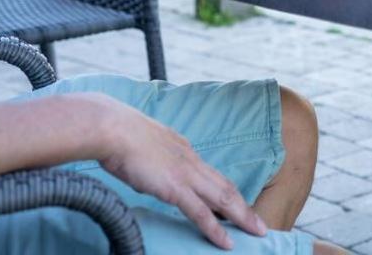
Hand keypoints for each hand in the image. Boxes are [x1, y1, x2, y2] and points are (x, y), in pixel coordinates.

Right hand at [92, 95, 264, 248]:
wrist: (113, 128)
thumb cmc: (118, 135)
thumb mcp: (143, 144)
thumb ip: (152, 157)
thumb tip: (147, 168)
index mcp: (183, 149)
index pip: (211, 174)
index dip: (225, 190)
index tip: (236, 204)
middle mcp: (190, 160)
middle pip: (225, 186)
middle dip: (244, 206)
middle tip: (258, 223)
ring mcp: (186, 174)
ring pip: (223, 199)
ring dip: (242, 217)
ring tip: (257, 232)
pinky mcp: (175, 188)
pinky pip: (201, 213)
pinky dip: (216, 229)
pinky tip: (227, 243)